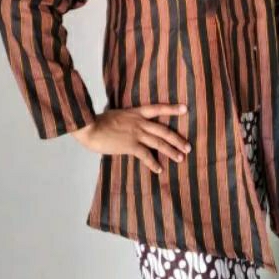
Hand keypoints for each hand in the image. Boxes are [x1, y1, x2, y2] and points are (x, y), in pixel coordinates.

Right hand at [72, 104, 189, 173]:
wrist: (90, 127)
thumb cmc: (98, 122)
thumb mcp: (116, 115)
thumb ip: (126, 119)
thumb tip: (128, 124)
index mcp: (136, 112)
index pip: (158, 108)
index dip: (172, 109)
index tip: (185, 109)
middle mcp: (139, 122)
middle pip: (164, 130)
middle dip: (177, 139)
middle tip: (188, 147)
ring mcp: (136, 133)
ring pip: (159, 143)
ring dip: (171, 151)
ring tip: (181, 158)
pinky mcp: (131, 145)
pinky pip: (146, 156)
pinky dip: (154, 163)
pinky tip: (159, 169)